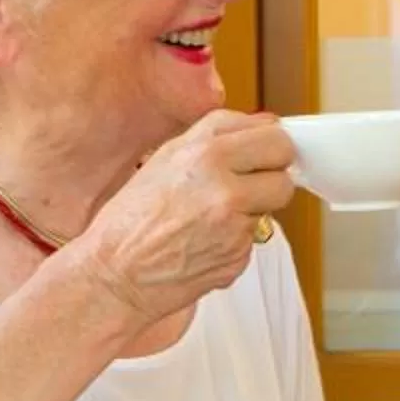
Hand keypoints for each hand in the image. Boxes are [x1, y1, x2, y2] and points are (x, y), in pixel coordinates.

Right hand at [66, 110, 293, 321]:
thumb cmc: (130, 219)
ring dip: (252, 210)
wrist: (115, 274)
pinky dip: (236, 240)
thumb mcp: (166, 158)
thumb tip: (267, 126)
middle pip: (284, 172)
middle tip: (249, 184)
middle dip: (271, 177)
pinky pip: (254, 239)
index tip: (263, 154)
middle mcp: (224, 186)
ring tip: (213, 216)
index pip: (274, 137)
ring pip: (272, 208)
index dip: (270, 147)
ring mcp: (235, 225)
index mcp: (205, 153)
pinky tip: (206, 241)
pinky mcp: (238, 256)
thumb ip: (218, 137)